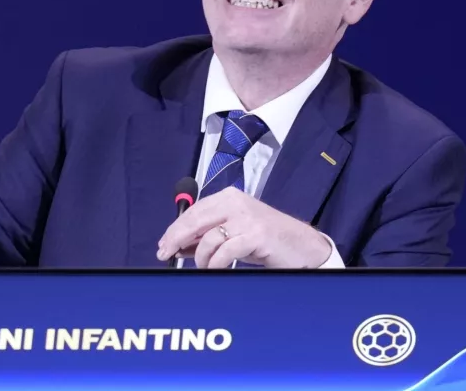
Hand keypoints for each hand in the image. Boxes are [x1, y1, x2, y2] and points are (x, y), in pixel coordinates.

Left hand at [156, 187, 330, 267]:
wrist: (302, 246)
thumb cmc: (267, 240)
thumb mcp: (234, 234)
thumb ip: (207, 237)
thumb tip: (178, 246)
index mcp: (229, 197)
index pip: (193, 211)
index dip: (175, 228)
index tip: (163, 244)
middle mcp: (236, 203)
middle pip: (195, 220)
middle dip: (176, 239)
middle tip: (165, 254)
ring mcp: (247, 218)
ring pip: (208, 239)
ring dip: (200, 258)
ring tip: (204, 266)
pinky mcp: (256, 234)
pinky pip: (224, 252)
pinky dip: (215, 263)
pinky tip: (215, 268)